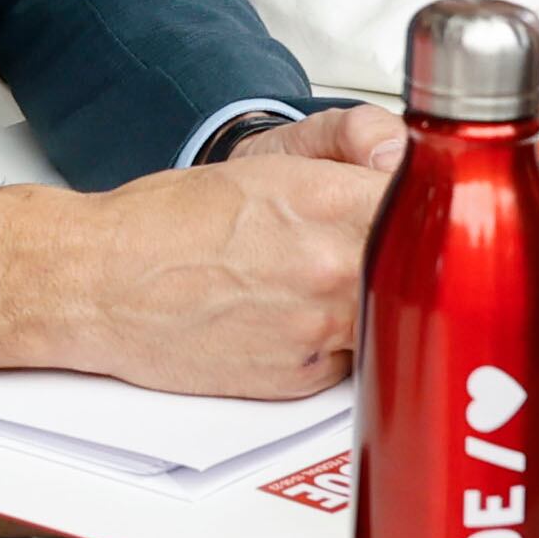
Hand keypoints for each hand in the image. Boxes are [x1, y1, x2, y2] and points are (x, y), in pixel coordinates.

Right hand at [0, 104, 407, 400]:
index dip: (439, 204)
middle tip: (402, 250)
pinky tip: (299, 318)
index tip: (437, 205)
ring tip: (333, 282)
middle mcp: (329, 270)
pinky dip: (339, 340)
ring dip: (380, 301)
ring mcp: (319, 329)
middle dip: (416, 257)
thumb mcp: (261, 164)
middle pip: (425, 267)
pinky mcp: (300, 379)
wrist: (99, 283)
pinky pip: (351, 359)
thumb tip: (399, 158)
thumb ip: (345, 160)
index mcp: (324, 204)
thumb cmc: (162, 225)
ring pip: (394, 318)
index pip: (431, 204)